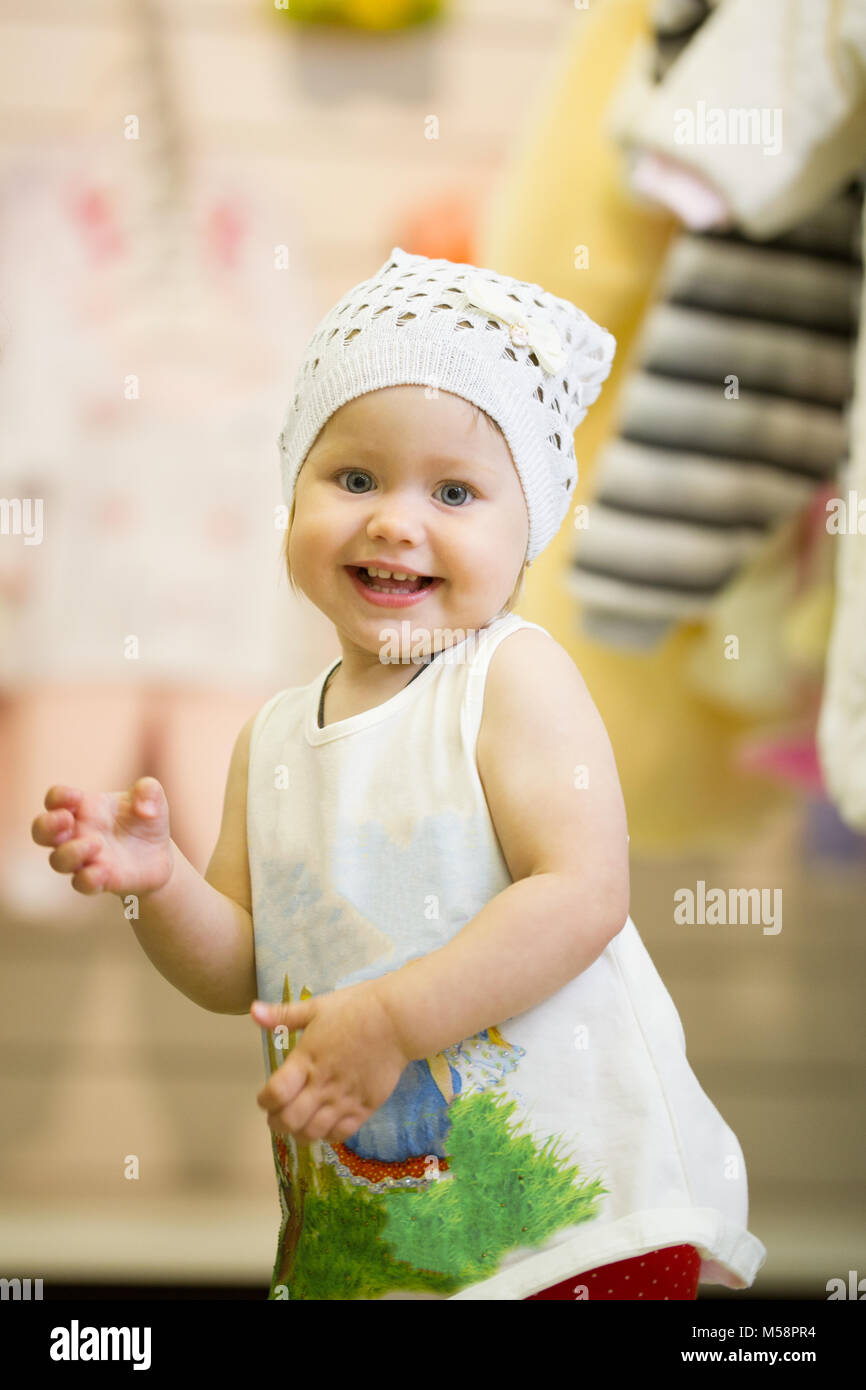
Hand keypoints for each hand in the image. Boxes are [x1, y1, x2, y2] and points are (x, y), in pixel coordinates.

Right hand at [30, 776, 173, 897]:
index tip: (76, 797)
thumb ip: (149, 791)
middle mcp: (76, 833)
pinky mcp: (98, 880)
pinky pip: (81, 884)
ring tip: (96, 844)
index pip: (55, 799)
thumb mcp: (154, 799)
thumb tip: (144, 808)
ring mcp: (84, 859)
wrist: (159, 855)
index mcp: (83, 808)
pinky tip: (104, 871)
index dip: (58, 797)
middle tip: (66, 820)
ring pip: (57, 860)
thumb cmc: (146, 820)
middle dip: (47, 825)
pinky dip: (88, 878)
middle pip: (41, 831)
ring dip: (71, 852)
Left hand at [252, 980, 412, 1146]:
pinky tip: (324, 1125)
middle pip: (290, 1120)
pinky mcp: (365, 1106)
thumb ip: (283, 1014)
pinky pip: (341, 1134)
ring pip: (313, 1132)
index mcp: (307, 1059)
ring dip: (299, 1133)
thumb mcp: (316, 1007)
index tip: (265, 1098)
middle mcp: (323, 1083)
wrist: (396, 1019)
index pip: (275, 1094)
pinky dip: (327, 1136)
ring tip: (299, 1124)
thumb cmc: (355, 1008)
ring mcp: (345, 1098)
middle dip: (277, 1123)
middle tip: (278, 1117)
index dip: (264, 1101)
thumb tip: (253, 1011)